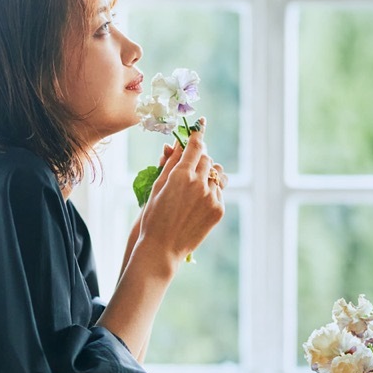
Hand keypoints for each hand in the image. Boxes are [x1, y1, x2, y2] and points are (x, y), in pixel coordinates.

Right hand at [136, 118, 225, 265]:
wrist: (162, 248)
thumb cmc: (153, 217)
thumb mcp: (157, 186)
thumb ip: (170, 163)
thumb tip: (177, 144)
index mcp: (181, 175)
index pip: (196, 146)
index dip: (198, 133)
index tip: (201, 124)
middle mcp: (199, 183)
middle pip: (207, 158)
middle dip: (199, 158)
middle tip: (189, 166)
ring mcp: (211, 197)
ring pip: (217, 173)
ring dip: (209, 173)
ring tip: (196, 183)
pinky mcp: (218, 209)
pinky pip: (219, 191)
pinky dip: (211, 191)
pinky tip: (197, 202)